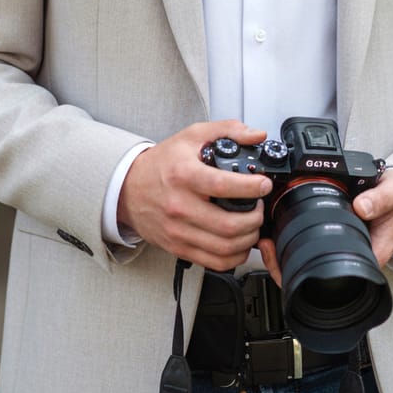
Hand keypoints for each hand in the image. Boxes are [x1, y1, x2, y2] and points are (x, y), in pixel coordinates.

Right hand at [117, 120, 272, 270]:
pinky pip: (214, 262)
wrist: (129, 188)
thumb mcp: (192, 136)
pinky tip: (240, 243)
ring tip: (252, 224)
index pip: (222, 186)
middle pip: (228, 225)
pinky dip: (235, 257)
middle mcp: (180, 206)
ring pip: (224, 247)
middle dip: (255, 218)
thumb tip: (257, 135)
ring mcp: (178, 230)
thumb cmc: (162, 163)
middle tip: (259, 207)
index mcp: (184, 175)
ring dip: (248, 238)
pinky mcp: (178, 248)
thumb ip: (227, 130)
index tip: (263, 184)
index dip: (250, 187)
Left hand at [259, 171, 392, 285]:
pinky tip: (281, 230)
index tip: (282, 256)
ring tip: (269, 238)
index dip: (301, 274)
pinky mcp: (338, 239)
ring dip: (286, 254)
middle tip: (267, 246)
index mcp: (368, 256)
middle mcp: (353, 258)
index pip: (331, 279)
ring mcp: (344, 251)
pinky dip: (295, 240)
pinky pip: (312, 247)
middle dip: (285, 266)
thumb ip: (379, 200)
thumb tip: (361, 206)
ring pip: (309, 264)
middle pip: (313, 276)